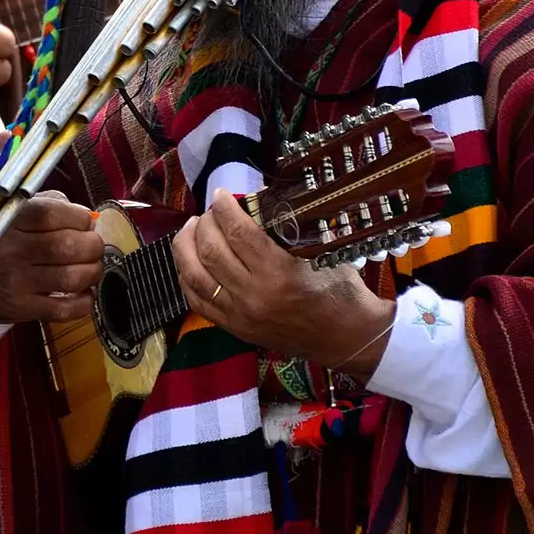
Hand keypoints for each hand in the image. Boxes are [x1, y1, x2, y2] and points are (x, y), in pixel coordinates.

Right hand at [0, 193, 102, 323]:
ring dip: (92, 272)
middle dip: (92, 245)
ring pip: (70, 278)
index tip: (87, 222)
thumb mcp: (10, 214)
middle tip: (94, 246)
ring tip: (91, 268)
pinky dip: (84, 301)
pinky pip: (63, 309)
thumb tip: (87, 217)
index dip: (80, 217)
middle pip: (67, 246)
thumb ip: (47, 206)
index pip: (53, 214)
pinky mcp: (20, 308)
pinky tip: (84, 293)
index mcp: (9, 221)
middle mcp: (11, 250)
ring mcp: (15, 282)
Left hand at [172, 190, 394, 377]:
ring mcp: (240, 314)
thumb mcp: (320, 251)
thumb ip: (287, 227)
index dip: (224, 208)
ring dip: (186, 247)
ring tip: (191, 229)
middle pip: (211, 251)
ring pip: (195, 275)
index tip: (220, 194)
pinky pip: (197, 301)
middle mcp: (254, 295)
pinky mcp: (235, 328)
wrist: (347, 338)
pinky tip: (188, 260)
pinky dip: (186, 277)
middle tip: (209, 212)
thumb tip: (256, 198)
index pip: (238, 232)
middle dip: (204, 224)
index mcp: (278, 272)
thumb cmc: (340, 289)